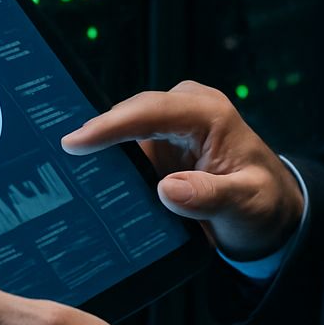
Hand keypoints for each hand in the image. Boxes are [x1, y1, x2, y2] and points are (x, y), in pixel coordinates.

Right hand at [61, 80, 302, 259]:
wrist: (269, 213)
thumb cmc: (263, 205)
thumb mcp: (246, 204)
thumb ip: (210, 196)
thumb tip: (167, 189)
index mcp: (208, 114)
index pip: (150, 110)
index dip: (110, 125)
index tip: (75, 142)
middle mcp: (185, 111)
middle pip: (128, 114)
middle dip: (94, 134)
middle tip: (54, 158)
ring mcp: (169, 127)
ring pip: (122, 130)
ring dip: (96, 149)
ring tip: (56, 167)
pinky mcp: (159, 145)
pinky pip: (125, 149)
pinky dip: (106, 162)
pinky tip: (80, 179)